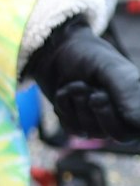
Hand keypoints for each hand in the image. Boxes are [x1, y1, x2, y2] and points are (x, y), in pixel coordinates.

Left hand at [27, 18, 139, 142]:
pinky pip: (73, 130)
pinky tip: (64, 94)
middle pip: (120, 136)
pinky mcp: (79, 123)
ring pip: (93, 132)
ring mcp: (101, 120)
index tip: (100, 95)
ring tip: (75, 84)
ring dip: (77, 104)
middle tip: (87, 87)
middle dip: (97, 108)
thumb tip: (138, 123)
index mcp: (138, 99)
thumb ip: (127, 91)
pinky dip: (64, 110)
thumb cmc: (86, 54)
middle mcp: (124, 113)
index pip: (138, 127)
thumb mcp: (108, 67)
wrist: (53, 50)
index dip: (118, 116)